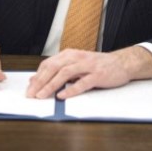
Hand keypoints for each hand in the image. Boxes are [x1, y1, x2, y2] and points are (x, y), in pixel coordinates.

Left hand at [26, 46, 151, 99]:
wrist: (122, 63)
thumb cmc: (98, 65)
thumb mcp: (76, 64)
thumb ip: (59, 70)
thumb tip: (36, 79)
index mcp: (70, 54)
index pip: (48, 64)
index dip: (37, 76)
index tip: (29, 88)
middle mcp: (77, 57)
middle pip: (53, 68)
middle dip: (40, 82)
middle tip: (31, 94)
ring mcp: (88, 65)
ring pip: (65, 73)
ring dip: (51, 85)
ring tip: (42, 95)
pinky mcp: (98, 75)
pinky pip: (82, 82)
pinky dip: (71, 90)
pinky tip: (62, 96)